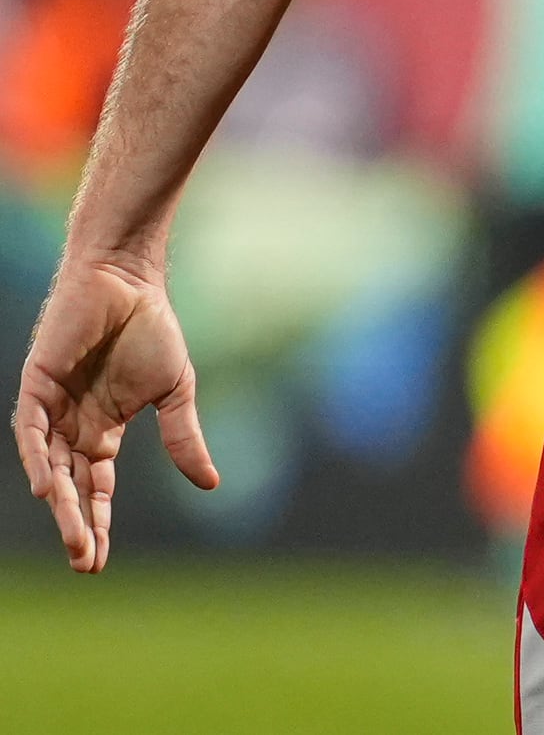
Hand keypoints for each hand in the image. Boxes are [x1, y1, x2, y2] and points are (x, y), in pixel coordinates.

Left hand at [17, 255, 216, 572]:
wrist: (129, 280)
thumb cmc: (151, 328)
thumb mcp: (175, 392)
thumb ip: (184, 437)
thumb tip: (211, 485)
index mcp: (102, 429)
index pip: (96, 487)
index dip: (97, 523)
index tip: (97, 563)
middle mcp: (71, 426)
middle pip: (72, 487)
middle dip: (78, 526)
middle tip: (85, 563)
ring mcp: (51, 407)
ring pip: (49, 468)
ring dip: (61, 504)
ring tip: (74, 538)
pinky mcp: (36, 385)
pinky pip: (31, 432)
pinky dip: (36, 460)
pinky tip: (48, 489)